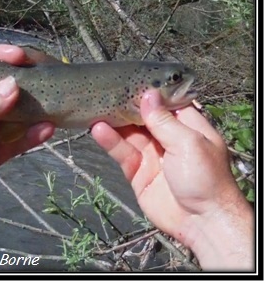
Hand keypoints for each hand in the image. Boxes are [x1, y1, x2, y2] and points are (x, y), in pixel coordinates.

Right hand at [91, 90, 253, 269]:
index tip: (130, 80)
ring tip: (96, 109)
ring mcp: (152, 155)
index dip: (150, 92)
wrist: (201, 222)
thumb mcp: (188, 142)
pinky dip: (110, 142)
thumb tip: (148, 95)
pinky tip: (98, 130)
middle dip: (126, 106)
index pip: (166, 103)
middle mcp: (169, 138)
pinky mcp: (138, 171)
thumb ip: (164, 120)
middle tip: (106, 92)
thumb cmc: (206, 178)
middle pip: (143, 117)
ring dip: (114, 122)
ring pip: (129, 134)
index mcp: (188, 127)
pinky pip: (122, 152)